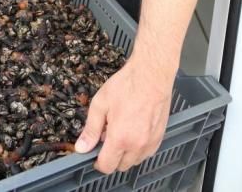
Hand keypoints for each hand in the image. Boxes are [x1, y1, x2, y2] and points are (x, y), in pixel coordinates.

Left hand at [74, 57, 172, 172]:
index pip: (106, 166)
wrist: (151, 75)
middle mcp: (137, 145)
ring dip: (125, 153)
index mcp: (120, 138)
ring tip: (121, 130)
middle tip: (107, 136)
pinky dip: (138, 148)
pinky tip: (133, 129)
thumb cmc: (127, 85)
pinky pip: (146, 152)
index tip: (94, 153)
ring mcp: (150, 143)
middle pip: (120, 166)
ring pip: (134, 160)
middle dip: (111, 156)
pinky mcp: (159, 137)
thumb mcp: (100, 104)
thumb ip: (91, 129)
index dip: (97, 162)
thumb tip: (82, 147)